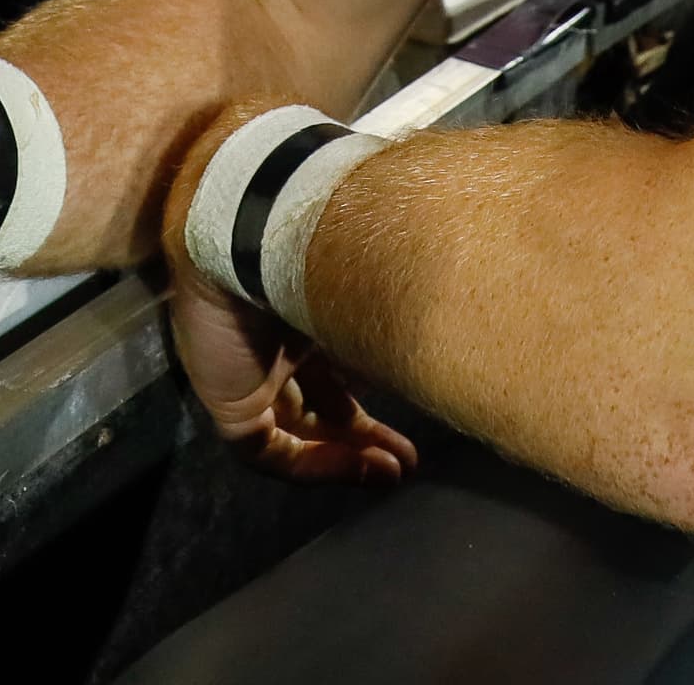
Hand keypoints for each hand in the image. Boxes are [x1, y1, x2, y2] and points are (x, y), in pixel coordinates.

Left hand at [158, 109, 416, 489]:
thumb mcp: (371, 263)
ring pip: (297, 429)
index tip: (419, 399)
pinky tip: (360, 467)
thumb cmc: (321, 230)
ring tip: (394, 471)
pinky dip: (316, 465)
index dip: (376, 385)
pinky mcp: (229, 402)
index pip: (337, 357)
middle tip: (408, 457)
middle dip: (363, 432)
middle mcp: (274, 339)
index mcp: (300, 303)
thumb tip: (464, 296)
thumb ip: (397, 288)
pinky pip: (270, 450)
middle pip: (318, 398)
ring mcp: (248, 371)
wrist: (250, 222)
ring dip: (347, 455)